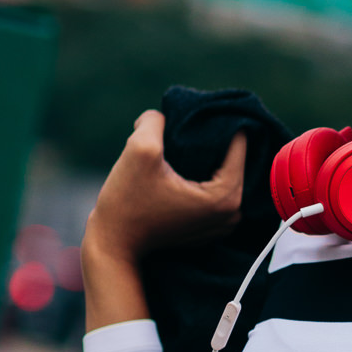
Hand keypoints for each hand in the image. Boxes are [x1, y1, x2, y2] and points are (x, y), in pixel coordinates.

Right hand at [82, 115, 245, 329]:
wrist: (113, 245)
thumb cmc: (126, 202)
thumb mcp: (139, 150)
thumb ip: (156, 121)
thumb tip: (165, 113)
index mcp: (225, 197)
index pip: (238, 145)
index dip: (220, 120)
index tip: (202, 106)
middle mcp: (233, 213)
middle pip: (234, 160)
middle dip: (214, 138)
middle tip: (193, 117)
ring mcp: (223, 223)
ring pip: (223, 174)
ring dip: (207, 155)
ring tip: (186, 136)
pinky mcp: (209, 225)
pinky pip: (214, 188)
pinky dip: (202, 173)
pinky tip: (184, 158)